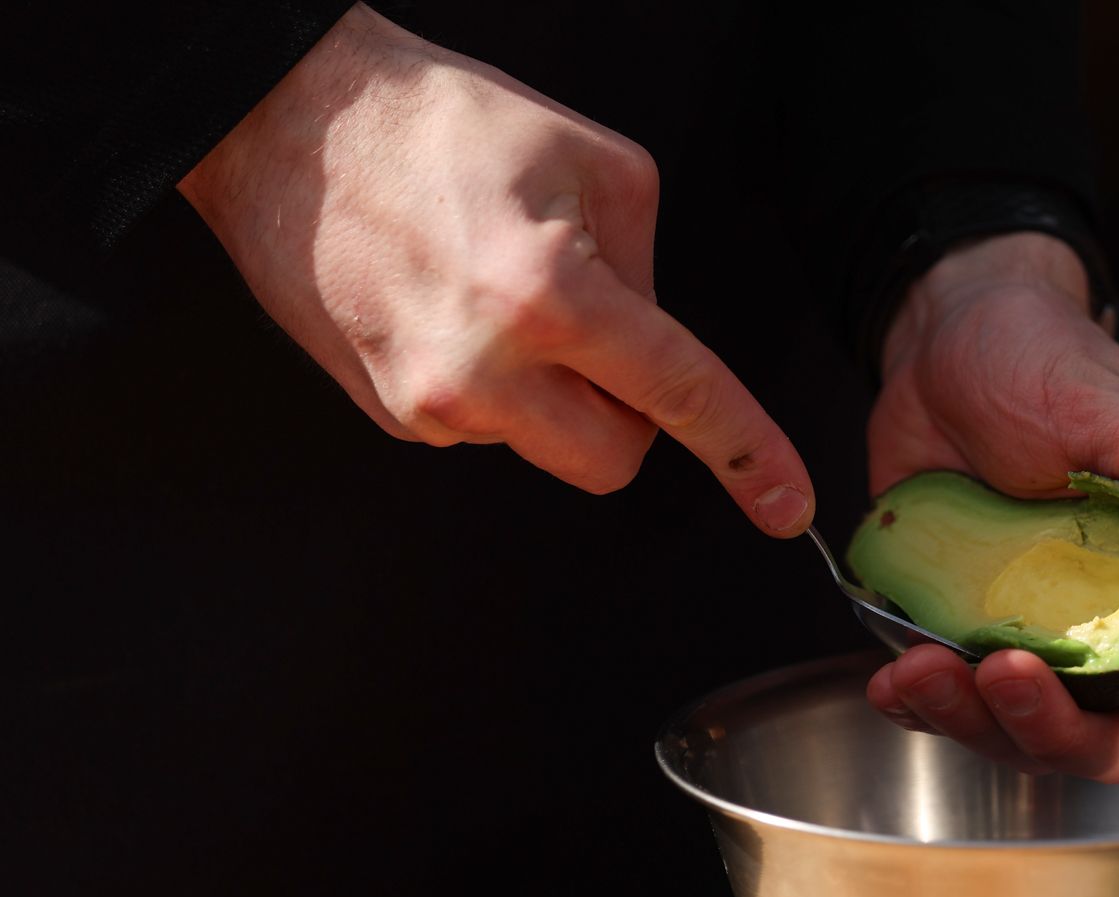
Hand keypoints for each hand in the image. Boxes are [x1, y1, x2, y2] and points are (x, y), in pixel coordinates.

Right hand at [176, 4, 812, 534]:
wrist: (285, 125)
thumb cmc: (437, 123)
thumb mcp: (594, 163)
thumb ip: (649, 268)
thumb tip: (658, 343)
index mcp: (549, 295)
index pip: (678, 395)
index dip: (746, 453)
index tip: (784, 502)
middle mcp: (483, 369)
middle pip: (612, 459)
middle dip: (629, 414)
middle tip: (600, 334)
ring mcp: (427, 403)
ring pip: (546, 446)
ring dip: (555, 394)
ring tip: (502, 298)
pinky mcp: (390, 415)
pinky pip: (483, 429)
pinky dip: (496, 387)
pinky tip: (456, 312)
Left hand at [864, 232, 1118, 781]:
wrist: (947, 345)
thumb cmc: (1053, 360)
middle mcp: (1108, 623)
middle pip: (1103, 731)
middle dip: (1055, 728)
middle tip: (1003, 674)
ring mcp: (1032, 633)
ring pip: (1015, 729)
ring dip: (972, 721)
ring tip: (921, 670)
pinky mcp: (959, 629)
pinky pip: (946, 700)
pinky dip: (919, 706)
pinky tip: (892, 681)